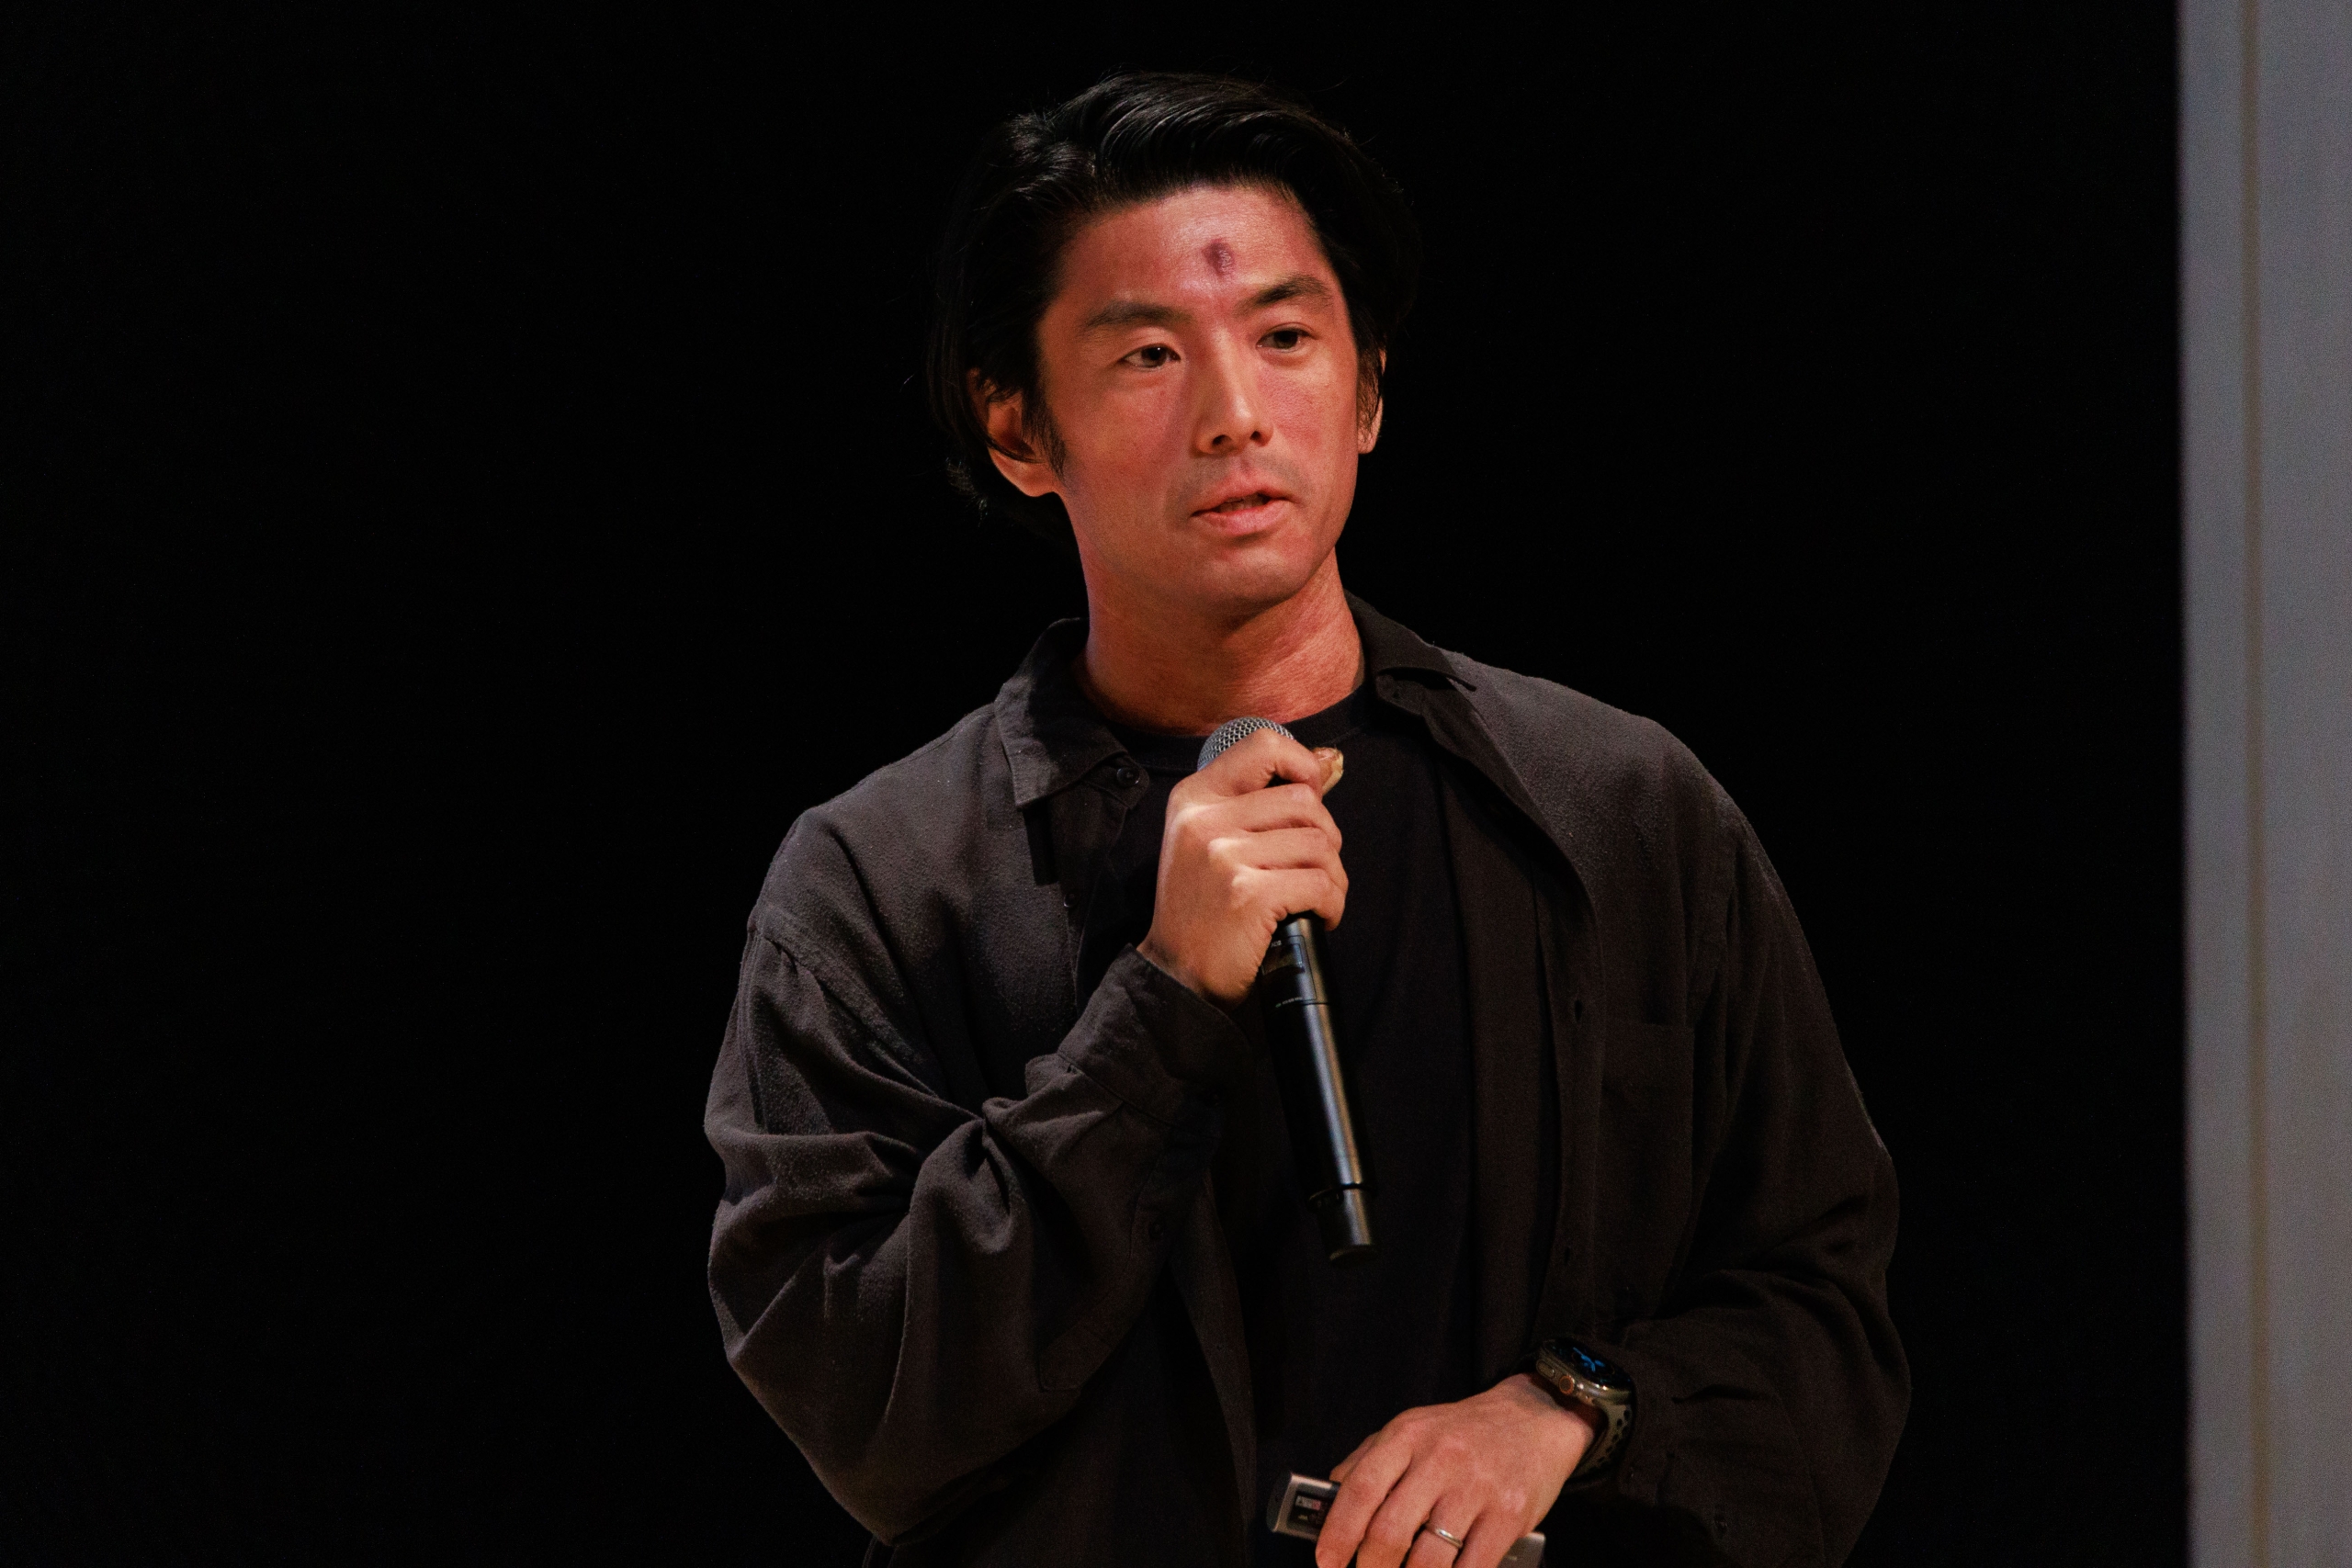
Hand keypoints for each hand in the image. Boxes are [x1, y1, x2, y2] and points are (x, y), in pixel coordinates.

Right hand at [1137, 726, 1345, 1004]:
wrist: (1176, 974)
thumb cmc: (1203, 908)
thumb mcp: (1214, 840)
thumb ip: (1264, 799)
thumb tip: (1329, 761)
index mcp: (1195, 798)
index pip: (1263, 745)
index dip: (1303, 765)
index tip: (1312, 796)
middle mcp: (1205, 819)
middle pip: (1305, 801)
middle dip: (1325, 838)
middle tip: (1312, 870)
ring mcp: (1224, 856)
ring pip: (1320, 844)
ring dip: (1332, 878)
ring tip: (1314, 899)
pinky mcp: (1248, 894)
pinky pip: (1320, 885)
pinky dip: (1331, 906)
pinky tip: (1315, 918)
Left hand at [1315, 1375, 1597, 1567]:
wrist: (1534, 1419)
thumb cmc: (1463, 1433)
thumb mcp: (1411, 1429)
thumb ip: (1368, 1461)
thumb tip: (1330, 1504)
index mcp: (1407, 1436)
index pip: (1360, 1489)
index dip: (1337, 1533)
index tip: (1326, 1562)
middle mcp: (1440, 1459)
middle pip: (1390, 1531)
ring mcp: (1476, 1488)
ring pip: (1428, 1559)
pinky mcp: (1509, 1515)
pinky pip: (1471, 1567)